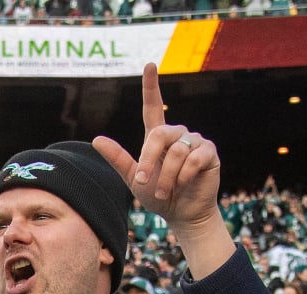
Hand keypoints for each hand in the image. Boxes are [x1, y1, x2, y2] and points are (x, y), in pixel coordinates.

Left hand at [94, 63, 230, 279]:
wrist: (182, 215)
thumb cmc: (159, 197)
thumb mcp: (134, 179)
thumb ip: (118, 159)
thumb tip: (97, 139)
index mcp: (158, 137)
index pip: (154, 106)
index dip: (151, 85)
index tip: (149, 65)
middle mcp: (177, 135)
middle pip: (160, 134)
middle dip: (149, 160)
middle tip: (144, 182)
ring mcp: (195, 142)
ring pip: (177, 151)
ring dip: (167, 176)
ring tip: (164, 191)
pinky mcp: (209, 153)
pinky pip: (194, 158)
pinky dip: (185, 175)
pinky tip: (184, 185)